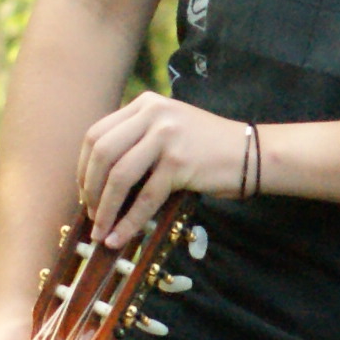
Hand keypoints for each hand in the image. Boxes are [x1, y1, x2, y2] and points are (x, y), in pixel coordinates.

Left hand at [79, 91, 250, 246]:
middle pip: (102, 153)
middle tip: (91, 214)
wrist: (255, 154)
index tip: (84, 191)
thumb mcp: (170, 129)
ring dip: (106, 208)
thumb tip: (96, 178)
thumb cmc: (209, 148)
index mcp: (146, 104)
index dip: (83, 167)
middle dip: (90, 189)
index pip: (97, 134)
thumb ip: (137, 138)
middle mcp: (153, 114)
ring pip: (119, 176)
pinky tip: (121, 236)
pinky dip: (130, 221)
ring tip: (102, 230)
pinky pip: (145, 196)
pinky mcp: (180, 162)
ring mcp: (167, 137)